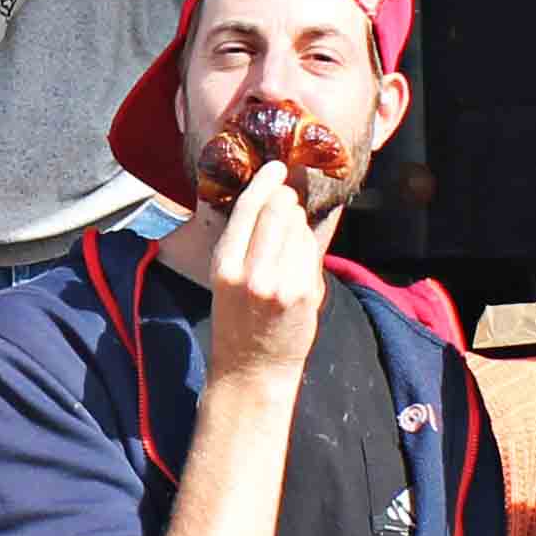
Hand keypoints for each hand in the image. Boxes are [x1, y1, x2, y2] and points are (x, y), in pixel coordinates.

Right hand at [206, 164, 324, 386]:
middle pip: (279, 210)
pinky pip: (312, 252)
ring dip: (299, 227)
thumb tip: (275, 199)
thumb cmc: (238, 320)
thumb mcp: (226, 278)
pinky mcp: (305, 293)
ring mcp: (280, 283)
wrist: (252, 368)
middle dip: (287, 200)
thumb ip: (246, 241)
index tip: (277, 167)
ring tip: (288, 248)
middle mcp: (251, 272)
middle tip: (289, 201)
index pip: (248, 208)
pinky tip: (299, 268)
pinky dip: (308, 251)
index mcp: (224, 264)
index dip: (265, 182)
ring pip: (299, 228)